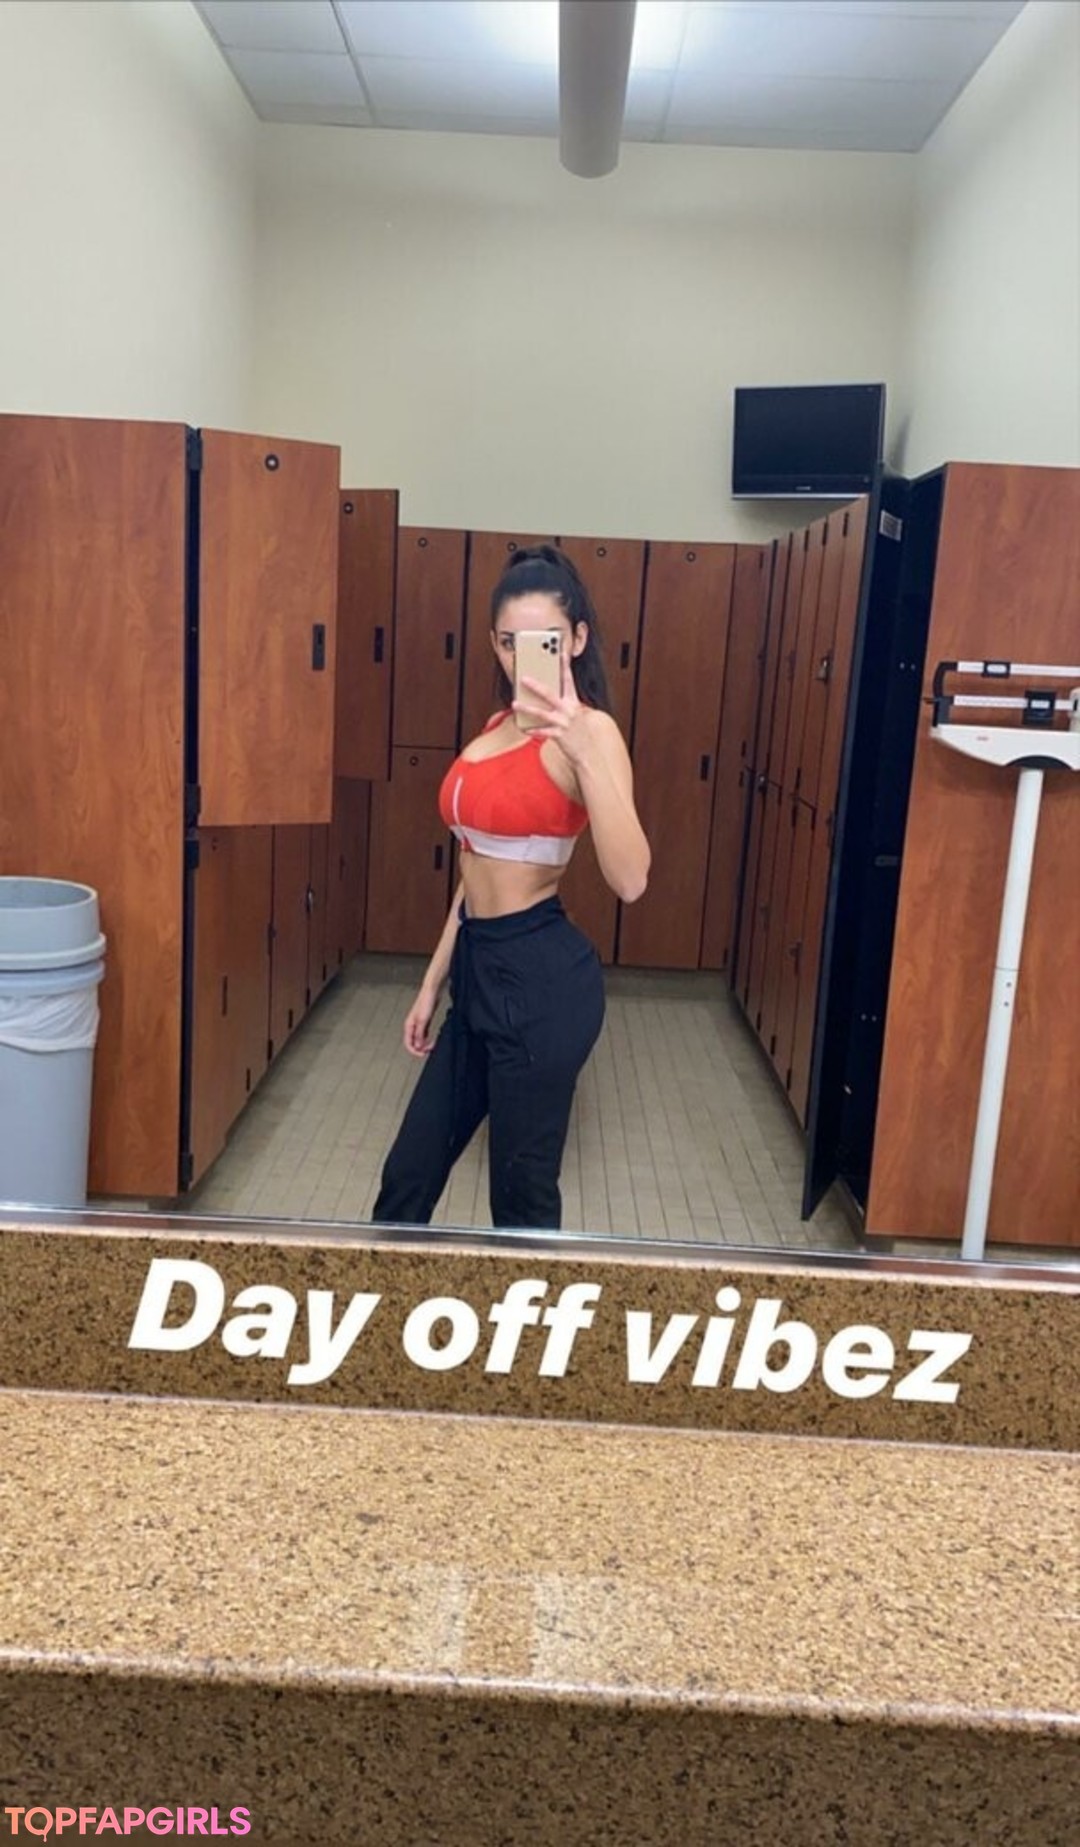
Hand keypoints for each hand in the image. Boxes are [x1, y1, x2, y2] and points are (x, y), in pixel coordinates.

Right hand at [403, 985, 438, 1056]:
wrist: (432, 991)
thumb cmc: (426, 1002)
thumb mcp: (423, 1020)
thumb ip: (419, 1034)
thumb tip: (418, 1046)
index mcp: (409, 1025)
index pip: (408, 1043)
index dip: (414, 1051)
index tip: (423, 1054)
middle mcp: (413, 1025)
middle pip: (414, 1042)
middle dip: (421, 1048)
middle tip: (429, 1051)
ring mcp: (419, 1024)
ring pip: (420, 1039)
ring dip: (425, 1044)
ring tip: (432, 1046)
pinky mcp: (425, 1021)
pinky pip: (424, 1034)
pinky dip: (428, 1039)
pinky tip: (433, 1040)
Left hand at [513, 654, 593, 768]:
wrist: (589, 750)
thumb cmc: (579, 729)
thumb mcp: (574, 712)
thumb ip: (562, 703)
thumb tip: (543, 694)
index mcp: (574, 701)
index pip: (568, 680)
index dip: (565, 666)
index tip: (560, 653)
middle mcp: (569, 710)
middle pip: (550, 694)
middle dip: (535, 685)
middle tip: (523, 678)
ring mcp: (564, 723)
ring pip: (541, 713)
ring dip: (526, 707)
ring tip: (514, 703)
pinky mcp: (559, 736)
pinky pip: (542, 731)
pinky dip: (532, 730)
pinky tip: (524, 728)